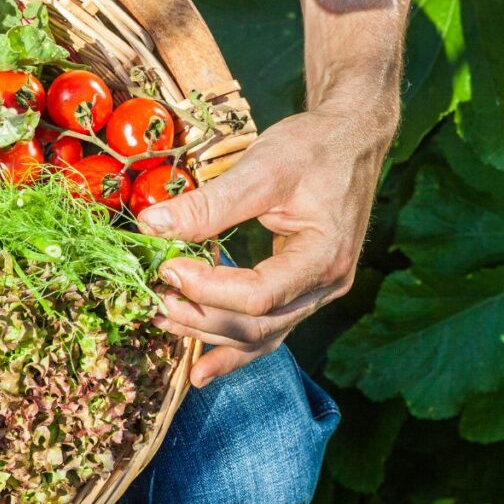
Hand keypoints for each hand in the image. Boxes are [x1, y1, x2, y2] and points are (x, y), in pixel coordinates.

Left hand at [139, 106, 389, 386]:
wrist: (351, 138)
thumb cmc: (313, 147)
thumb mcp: (262, 167)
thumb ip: (209, 203)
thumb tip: (151, 226)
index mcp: (324, 256)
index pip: (259, 295)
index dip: (208, 289)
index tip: (167, 268)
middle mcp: (326, 285)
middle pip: (258, 326)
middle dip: (201, 318)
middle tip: (153, 298)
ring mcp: (317, 292)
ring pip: (261, 335)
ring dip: (209, 335)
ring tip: (162, 323)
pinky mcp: (302, 289)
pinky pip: (268, 328)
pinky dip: (232, 344)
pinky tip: (201, 365)